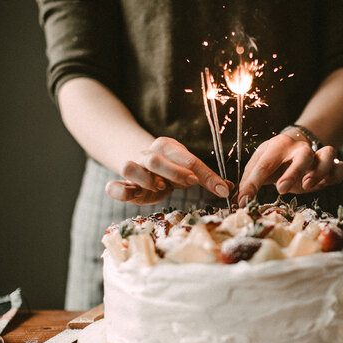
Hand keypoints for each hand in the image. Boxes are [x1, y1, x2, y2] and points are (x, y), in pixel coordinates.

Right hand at [106, 137, 231, 204]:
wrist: (143, 164)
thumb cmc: (171, 169)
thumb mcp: (189, 170)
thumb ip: (206, 178)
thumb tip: (229, 188)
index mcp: (167, 147)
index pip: (188, 159)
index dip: (205, 174)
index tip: (221, 189)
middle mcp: (147, 155)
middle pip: (155, 159)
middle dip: (174, 172)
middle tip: (190, 183)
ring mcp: (133, 168)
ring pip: (129, 167)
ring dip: (145, 179)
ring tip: (159, 187)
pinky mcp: (122, 185)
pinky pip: (113, 186)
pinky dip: (119, 191)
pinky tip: (131, 195)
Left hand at [238, 134, 342, 205]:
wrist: (296, 145)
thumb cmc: (275, 160)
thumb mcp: (259, 165)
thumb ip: (249, 181)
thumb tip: (239, 200)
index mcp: (278, 146)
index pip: (264, 164)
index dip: (252, 183)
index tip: (244, 200)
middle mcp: (300, 148)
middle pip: (303, 155)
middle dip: (293, 172)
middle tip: (281, 189)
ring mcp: (317, 156)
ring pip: (328, 154)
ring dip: (320, 171)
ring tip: (308, 186)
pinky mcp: (331, 166)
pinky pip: (340, 167)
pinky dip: (337, 174)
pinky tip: (327, 182)